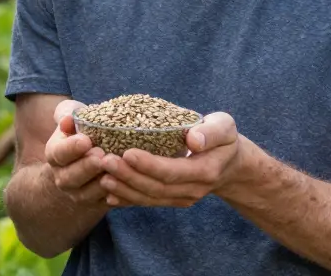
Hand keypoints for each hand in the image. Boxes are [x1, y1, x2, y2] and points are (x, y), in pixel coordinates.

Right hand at [45, 100, 111, 206]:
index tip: (86, 140)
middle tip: (102, 156)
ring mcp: (80, 194)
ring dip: (103, 182)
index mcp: (55, 155)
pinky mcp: (98, 204)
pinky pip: (107, 202)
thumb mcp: (72, 121)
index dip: (71, 148)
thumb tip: (68, 118)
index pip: (58, 153)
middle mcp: (63, 178)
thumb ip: (68, 115)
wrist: (85, 164)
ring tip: (117, 169)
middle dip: (87, 167)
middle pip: (71, 176)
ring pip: (89, 193)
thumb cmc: (81, 134)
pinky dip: (118, 194)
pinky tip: (129, 183)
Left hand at [98, 111, 243, 207]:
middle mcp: (192, 189)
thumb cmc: (222, 139)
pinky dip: (127, 200)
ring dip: (124, 189)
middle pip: (156, 188)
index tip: (127, 153)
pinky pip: (147, 202)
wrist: (229, 164)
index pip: (172, 172)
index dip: (149, 165)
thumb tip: (194, 140)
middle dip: (128, 176)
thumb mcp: (224, 127)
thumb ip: (211, 132)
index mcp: (205, 171)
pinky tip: (108, 195)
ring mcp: (181, 198)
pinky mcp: (172, 200)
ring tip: (101, 177)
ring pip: (149, 198)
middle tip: (104, 161)